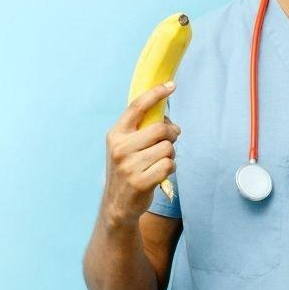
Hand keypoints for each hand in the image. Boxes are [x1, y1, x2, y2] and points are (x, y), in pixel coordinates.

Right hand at [103, 81, 181, 221]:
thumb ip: (141, 130)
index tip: (171, 85)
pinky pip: (169, 166)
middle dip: (172, 133)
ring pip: (168, 148)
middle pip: (161, 129)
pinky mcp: (140, 182)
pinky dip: (170, 168)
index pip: (137, 107)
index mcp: (116, 134)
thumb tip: (167, 117)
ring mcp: (129, 166)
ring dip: (171, 155)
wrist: (117, 204)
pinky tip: (160, 173)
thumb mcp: (125, 146)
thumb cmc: (128, 169)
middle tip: (170, 140)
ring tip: (160, 161)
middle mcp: (120, 148)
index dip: (156, 93)